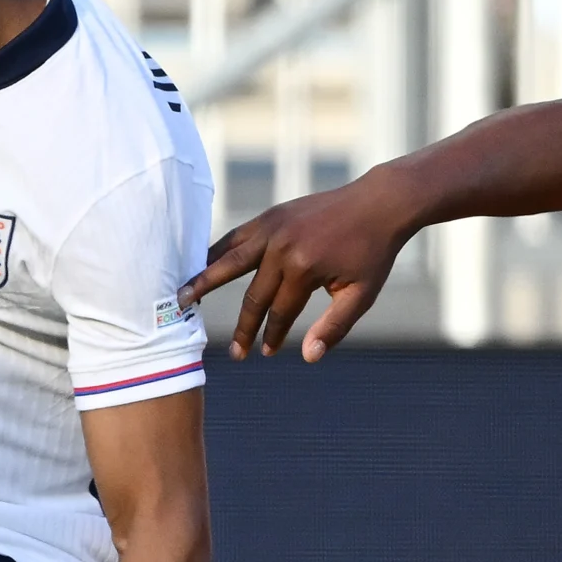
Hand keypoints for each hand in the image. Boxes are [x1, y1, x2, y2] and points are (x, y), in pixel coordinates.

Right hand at [181, 165, 417, 361]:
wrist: (378, 203)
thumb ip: (333, 327)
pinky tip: (203, 266)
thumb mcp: (361, 294)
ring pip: (229, 260)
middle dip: (242, 327)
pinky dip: (217, 252)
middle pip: (252, 295)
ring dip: (204, 281)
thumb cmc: (373, 253)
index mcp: (304, 268)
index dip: (272, 336)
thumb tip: (307, 358)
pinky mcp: (271, 216)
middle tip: (232, 352)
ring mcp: (272, 228)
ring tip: (182, 298)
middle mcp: (281, 247)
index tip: (264, 354)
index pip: (280, 312)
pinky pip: (236, 238)